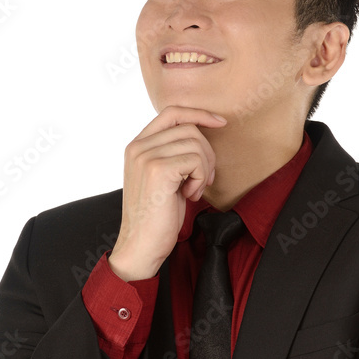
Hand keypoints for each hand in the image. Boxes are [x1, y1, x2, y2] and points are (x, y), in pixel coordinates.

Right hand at [108, 105, 226, 281]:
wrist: (141, 245)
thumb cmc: (158, 216)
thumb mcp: (164, 177)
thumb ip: (174, 153)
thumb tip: (203, 133)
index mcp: (137, 146)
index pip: (172, 112)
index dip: (199, 113)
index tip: (220, 122)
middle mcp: (138, 147)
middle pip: (189, 128)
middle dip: (207, 153)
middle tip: (204, 180)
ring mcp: (146, 156)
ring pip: (196, 143)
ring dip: (204, 168)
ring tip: (194, 190)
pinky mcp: (158, 170)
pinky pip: (196, 160)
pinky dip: (200, 179)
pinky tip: (190, 196)